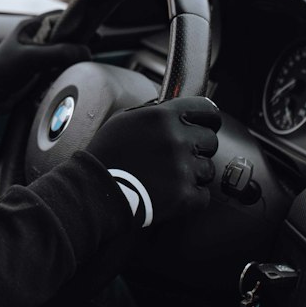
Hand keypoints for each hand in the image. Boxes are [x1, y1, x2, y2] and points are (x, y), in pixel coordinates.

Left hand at [0, 18, 89, 119]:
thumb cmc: (2, 71)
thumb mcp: (32, 58)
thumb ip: (60, 52)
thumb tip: (86, 51)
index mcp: (31, 28)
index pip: (60, 17)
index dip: (77, 21)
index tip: (93, 28)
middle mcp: (35, 39)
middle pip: (64, 35)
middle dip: (77, 41)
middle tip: (92, 46)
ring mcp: (36, 55)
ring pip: (63, 51)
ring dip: (72, 56)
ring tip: (82, 61)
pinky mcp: (37, 71)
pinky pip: (57, 66)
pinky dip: (64, 69)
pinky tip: (68, 73)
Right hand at [87, 96, 220, 228]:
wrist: (95, 191)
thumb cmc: (105, 155)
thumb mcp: (123, 120)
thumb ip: (152, 112)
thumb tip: (171, 109)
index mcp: (162, 117)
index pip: (207, 110)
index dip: (209, 119)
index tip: (207, 126)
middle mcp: (176, 139)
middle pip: (210, 141)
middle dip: (198, 149)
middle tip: (177, 158)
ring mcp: (182, 168)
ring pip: (207, 169)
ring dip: (193, 174)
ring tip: (168, 178)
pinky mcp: (184, 195)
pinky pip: (203, 195)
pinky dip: (190, 197)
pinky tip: (170, 194)